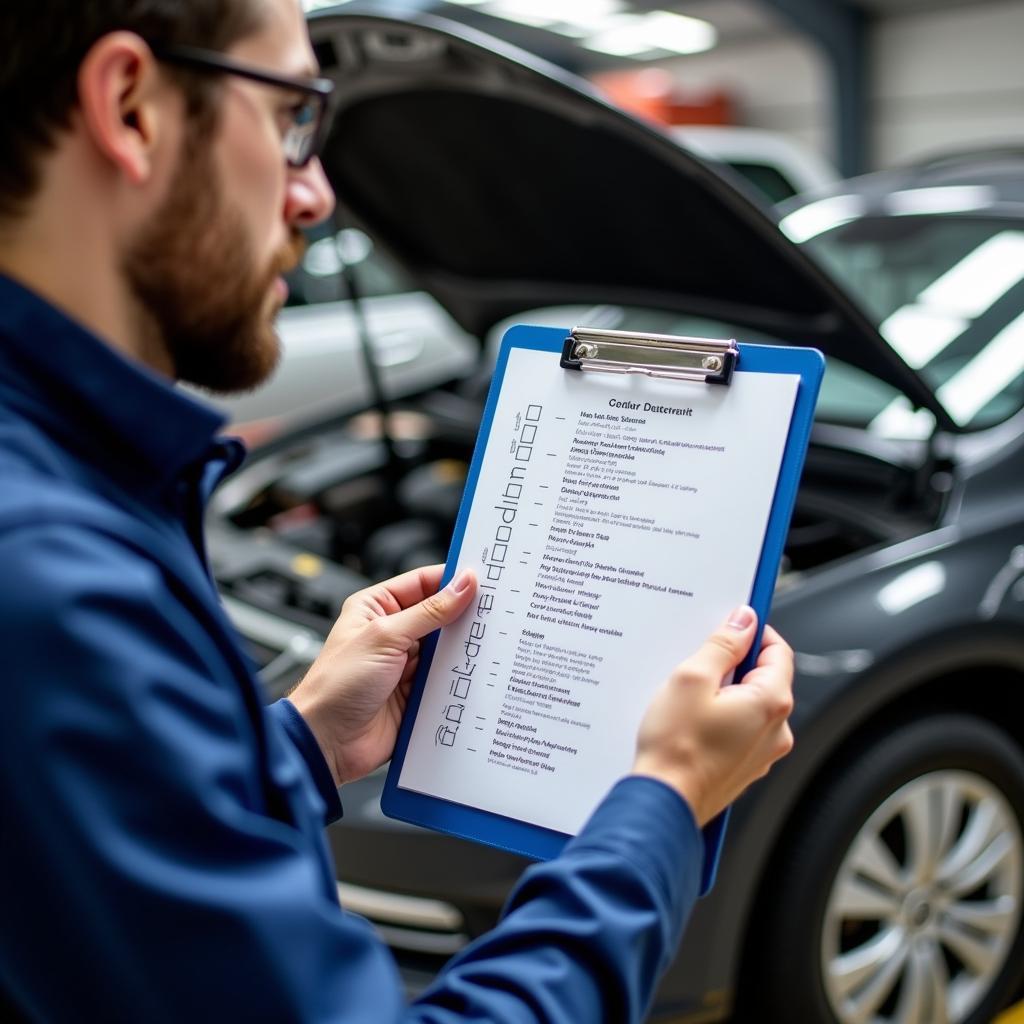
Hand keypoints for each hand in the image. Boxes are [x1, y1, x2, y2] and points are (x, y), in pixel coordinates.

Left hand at [289, 565, 476, 785]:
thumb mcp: (385, 637)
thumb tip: (461, 585)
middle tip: (496, 612)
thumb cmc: (336, 685)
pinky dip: (461, 677)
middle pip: (439, 616)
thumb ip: (429, 612)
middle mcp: (392, 633)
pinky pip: (447, 679)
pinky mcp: (416, 692)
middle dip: (464, 615)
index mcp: (376, 608)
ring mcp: (405, 664)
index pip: (423, 583)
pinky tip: (476, 673)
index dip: (452, 580)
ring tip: (489, 643)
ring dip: (464, 648)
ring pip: (447, 649)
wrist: (327, 742)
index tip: (483, 579)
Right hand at [631, 607, 793, 825]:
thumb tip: (743, 620)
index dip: (754, 632)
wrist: (664, 802)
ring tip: (689, 697)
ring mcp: (763, 752)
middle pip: (765, 677)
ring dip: (725, 692)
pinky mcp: (745, 766)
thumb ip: (723, 644)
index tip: (730, 625)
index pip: (778, 651)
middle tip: (698, 663)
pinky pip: (740, 728)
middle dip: (734, 664)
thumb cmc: (675, 747)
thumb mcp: (692, 678)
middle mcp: (776, 729)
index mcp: (771, 702)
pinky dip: (721, 717)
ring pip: (751, 704)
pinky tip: (691, 721)